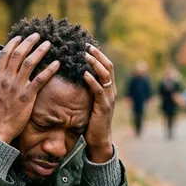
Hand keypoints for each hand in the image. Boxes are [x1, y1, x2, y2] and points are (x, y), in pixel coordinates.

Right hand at [0, 33, 58, 143]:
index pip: (5, 54)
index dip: (13, 43)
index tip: (20, 37)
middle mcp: (7, 79)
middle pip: (18, 54)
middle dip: (29, 42)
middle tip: (37, 35)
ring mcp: (17, 87)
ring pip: (30, 62)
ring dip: (40, 51)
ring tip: (48, 44)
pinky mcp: (27, 96)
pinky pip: (40, 79)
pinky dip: (49, 69)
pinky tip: (57, 63)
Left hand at [84, 44, 115, 161]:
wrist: (99, 139)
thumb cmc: (91, 121)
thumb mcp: (89, 102)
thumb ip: (86, 91)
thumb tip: (74, 78)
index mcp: (108, 89)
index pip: (106, 66)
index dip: (98, 55)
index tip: (87, 45)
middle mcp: (111, 91)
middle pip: (108, 66)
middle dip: (97, 55)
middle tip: (86, 45)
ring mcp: (109, 98)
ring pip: (105, 75)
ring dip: (95, 63)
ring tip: (85, 55)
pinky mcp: (104, 106)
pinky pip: (99, 90)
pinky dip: (92, 80)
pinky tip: (84, 73)